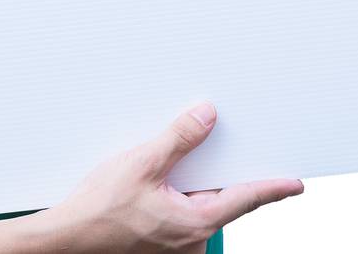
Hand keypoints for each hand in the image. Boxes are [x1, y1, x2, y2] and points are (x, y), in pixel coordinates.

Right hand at [20, 101, 303, 253]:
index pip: (245, 199)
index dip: (273, 188)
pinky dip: (179, 195)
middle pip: (220, 199)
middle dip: (223, 173)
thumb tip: (208, 115)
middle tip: (230, 144)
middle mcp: (189, 241)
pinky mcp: (158, 245)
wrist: (61, 243)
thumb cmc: (95, 213)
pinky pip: (180, 215)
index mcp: (194, 224)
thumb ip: (179, 138)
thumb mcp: (141, 164)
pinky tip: (163, 177)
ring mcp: (174, 247)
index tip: (296, 183)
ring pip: (198, 207)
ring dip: (195, 183)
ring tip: (182, 157)